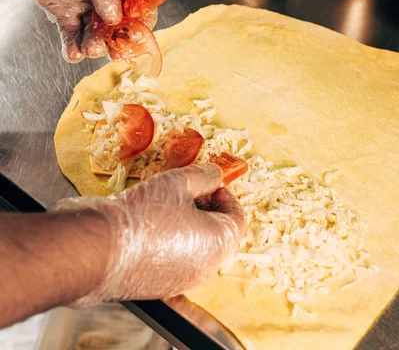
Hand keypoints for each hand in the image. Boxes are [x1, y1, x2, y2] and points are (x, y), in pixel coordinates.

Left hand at [0, 0, 137, 61]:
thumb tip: (115, 17)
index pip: (139, 1)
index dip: (141, 19)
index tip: (135, 34)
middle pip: (119, 22)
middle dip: (117, 37)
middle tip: (112, 50)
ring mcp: (83, 2)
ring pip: (95, 31)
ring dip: (94, 44)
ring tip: (88, 48)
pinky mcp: (63, 11)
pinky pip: (72, 34)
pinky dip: (73, 46)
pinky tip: (73, 53)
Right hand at [56, 164, 245, 305]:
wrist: (98, 249)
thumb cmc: (142, 215)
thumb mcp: (178, 181)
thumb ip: (203, 176)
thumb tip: (215, 174)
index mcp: (218, 243)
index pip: (237, 218)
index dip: (226, 195)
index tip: (209, 182)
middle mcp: (205, 268)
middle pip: (217, 234)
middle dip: (206, 209)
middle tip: (186, 191)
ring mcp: (181, 281)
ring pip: (196, 248)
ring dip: (187, 225)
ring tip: (164, 204)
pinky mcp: (158, 287)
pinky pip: (174, 261)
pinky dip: (169, 242)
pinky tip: (149, 224)